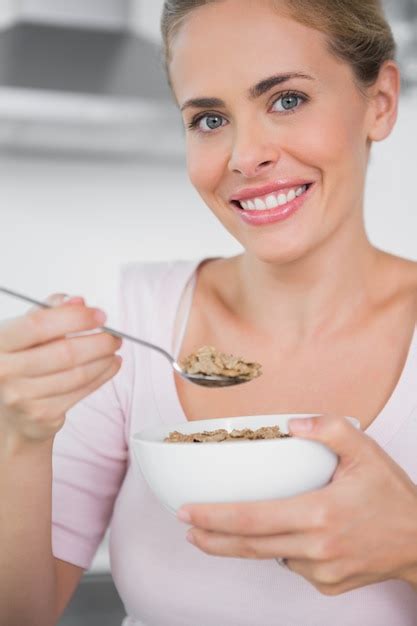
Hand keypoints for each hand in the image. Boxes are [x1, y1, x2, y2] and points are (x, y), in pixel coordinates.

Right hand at [0, 294, 121, 445]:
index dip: (74, 318)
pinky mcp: (41, 415)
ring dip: (104, 360)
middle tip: (115, 336)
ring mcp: (21, 396)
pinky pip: (81, 392)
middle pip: (64, 353)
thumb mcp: (26, 332)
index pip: (38, 325)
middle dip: (98, 342)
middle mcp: (4, 371)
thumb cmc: (20, 362)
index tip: (99, 315)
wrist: (10, 409)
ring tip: (114, 350)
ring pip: (77, 375)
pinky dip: (102, 377)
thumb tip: (78, 301)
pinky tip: (110, 366)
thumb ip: (50, 312)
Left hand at [177, 415, 416, 594]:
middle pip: (249, 546)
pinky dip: (283, 550)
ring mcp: (322, 572)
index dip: (214, 517)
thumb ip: (328, 428)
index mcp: (319, 513)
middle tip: (187, 528)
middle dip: (211, 538)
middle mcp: (316, 548)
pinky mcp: (329, 586)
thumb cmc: (393, 495)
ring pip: (270, 556)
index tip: (187, 513)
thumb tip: (292, 422)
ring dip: (244, 544)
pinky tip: (289, 534)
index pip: (253, 518)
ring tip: (222, 531)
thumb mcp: (365, 450)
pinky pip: (293, 566)